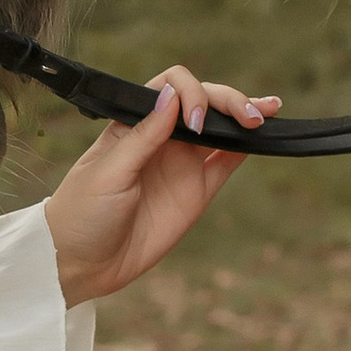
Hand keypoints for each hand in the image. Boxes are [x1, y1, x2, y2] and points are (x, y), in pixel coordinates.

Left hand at [43, 63, 279, 306]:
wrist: (82, 263)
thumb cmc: (82, 213)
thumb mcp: (107, 173)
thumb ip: (142, 136)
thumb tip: (172, 97)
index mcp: (134, 124)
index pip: (170, 87)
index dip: (189, 92)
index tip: (194, 119)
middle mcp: (161, 138)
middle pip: (202, 102)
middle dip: (227, 100)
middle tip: (250, 114)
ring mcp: (180, 164)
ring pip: (219, 130)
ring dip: (242, 117)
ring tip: (268, 111)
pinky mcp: (195, 192)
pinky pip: (225, 164)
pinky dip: (244, 149)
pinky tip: (262, 137)